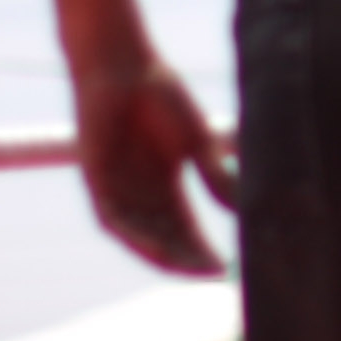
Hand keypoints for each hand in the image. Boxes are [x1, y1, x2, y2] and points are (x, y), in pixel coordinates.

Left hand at [68, 48, 236, 276]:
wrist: (122, 66)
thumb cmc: (160, 95)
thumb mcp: (198, 143)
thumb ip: (217, 176)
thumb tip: (245, 209)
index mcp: (167, 184)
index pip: (187, 229)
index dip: (203, 251)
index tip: (226, 268)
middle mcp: (141, 193)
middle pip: (166, 239)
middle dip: (187, 260)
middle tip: (211, 275)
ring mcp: (118, 190)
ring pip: (140, 236)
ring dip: (163, 254)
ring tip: (188, 267)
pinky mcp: (96, 181)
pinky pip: (113, 219)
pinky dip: (133, 236)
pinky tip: (156, 246)